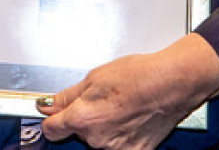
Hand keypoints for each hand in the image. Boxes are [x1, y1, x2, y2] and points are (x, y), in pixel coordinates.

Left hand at [36, 34, 218, 148]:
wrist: (170, 84)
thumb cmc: (136, 76)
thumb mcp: (93, 78)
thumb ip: (67, 96)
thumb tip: (48, 104)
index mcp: (82, 118)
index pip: (51, 129)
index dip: (52, 119)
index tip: (54, 114)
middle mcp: (97, 138)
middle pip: (78, 132)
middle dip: (83, 119)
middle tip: (100, 101)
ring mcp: (116, 148)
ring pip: (98, 139)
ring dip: (102, 127)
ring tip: (119, 106)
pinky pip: (117, 145)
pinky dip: (120, 134)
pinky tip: (129, 118)